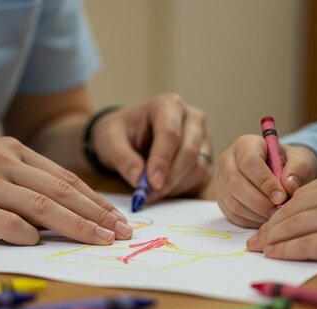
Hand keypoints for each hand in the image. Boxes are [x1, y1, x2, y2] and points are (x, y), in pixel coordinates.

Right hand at [0, 137, 131, 244]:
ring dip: (77, 226)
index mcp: (11, 150)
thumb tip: (58, 207)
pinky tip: (42, 243)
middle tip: (122, 232)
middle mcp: (2, 163)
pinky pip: (4, 224)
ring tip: (101, 240)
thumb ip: (19, 179)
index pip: (64, 178)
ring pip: (42, 207)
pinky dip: (27, 235)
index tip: (117, 217)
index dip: (94, 200)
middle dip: (97, 214)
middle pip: (61, 192)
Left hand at [90, 93, 212, 201]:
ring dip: (175, 185)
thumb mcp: (110, 140)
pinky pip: (201, 177)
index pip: (170, 134)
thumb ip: (122, 158)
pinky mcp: (205, 157)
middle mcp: (191, 118)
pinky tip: (163, 190)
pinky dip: (182, 188)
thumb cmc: (121, 132)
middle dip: (170, 177)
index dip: (162, 160)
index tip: (151, 183)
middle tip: (149, 195)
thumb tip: (138, 179)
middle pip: (189, 151)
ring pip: (198, 167)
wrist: (129, 135)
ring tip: (151, 193)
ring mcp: (202, 138)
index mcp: (168, 105)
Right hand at [216, 135, 316, 226]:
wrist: (279, 172)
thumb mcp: (300, 160)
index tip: (282, 196)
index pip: (248, 161)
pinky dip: (251, 220)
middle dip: (259, 201)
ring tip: (276, 215)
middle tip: (279, 210)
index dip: (264, 181)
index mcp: (245, 144)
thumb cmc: (288, 164)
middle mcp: (227, 161)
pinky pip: (233, 214)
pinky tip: (266, 218)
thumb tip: (289, 185)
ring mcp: (221, 181)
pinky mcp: (222, 199)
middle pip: (235, 183)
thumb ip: (298, 168)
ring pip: (233, 202)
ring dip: (256, 213)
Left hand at [246, 171, 316, 263]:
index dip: (276, 213)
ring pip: (291, 229)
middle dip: (267, 228)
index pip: (294, 198)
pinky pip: (304, 246)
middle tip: (253, 239)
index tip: (265, 224)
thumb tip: (305, 211)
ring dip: (270, 240)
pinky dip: (284, 251)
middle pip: (288, 213)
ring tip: (256, 248)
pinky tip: (272, 254)